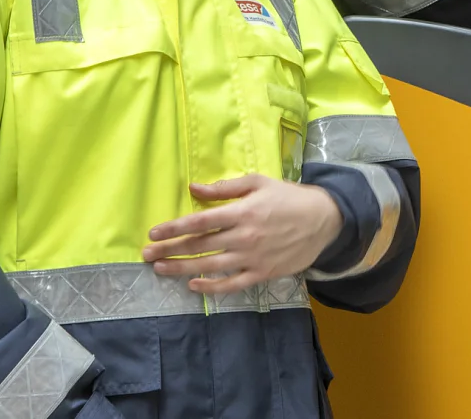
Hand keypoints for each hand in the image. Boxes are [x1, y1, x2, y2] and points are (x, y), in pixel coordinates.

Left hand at [142, 174, 342, 293]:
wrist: (323, 220)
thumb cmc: (288, 197)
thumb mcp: (258, 183)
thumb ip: (225, 187)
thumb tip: (194, 188)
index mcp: (242, 211)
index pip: (200, 221)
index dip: (174, 227)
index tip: (153, 232)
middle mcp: (244, 236)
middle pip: (199, 246)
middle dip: (170, 250)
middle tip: (146, 254)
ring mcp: (252, 258)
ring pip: (210, 267)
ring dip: (182, 269)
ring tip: (160, 269)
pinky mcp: (262, 273)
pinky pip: (232, 284)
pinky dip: (211, 287)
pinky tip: (193, 285)